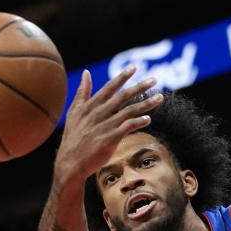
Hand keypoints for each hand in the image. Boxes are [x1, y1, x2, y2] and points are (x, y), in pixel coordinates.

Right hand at [54, 66, 162, 182]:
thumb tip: (86, 72)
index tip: (134, 67)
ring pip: (129, 111)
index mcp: (90, 105)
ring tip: (160, 98)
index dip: (122, 77)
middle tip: (154, 80)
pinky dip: (139, 122)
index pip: (109, 87)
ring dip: (146, 104)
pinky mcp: (110, 139)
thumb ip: (82, 92)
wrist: (70, 162)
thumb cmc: (73, 137)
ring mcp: (105, 126)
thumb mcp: (74, 112)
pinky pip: (128, 127)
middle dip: (140, 87)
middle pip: (123, 96)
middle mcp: (98, 113)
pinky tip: (148, 119)